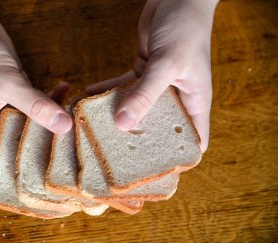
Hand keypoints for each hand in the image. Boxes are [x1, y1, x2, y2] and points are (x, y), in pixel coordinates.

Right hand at [0, 1, 72, 165]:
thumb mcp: (5, 83)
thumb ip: (34, 105)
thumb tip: (64, 126)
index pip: (2, 166)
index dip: (22, 177)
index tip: (48, 183)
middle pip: (23, 146)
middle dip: (46, 149)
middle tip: (74, 154)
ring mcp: (9, 108)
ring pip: (34, 124)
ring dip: (53, 122)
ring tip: (77, 123)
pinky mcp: (18, 92)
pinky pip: (38, 102)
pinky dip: (51, 99)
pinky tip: (66, 90)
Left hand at [86, 0, 218, 151]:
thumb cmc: (186, 28)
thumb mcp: (167, 64)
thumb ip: (145, 94)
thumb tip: (123, 124)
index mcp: (194, 102)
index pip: (193, 141)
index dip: (178, 159)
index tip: (154, 171)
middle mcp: (177, 98)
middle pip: (158, 128)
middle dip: (138, 139)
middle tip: (113, 152)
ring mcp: (158, 86)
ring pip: (137, 108)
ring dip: (116, 114)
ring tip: (93, 125)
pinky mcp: (143, 72)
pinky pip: (124, 86)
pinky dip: (109, 90)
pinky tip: (90, 94)